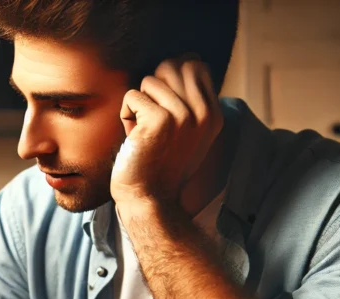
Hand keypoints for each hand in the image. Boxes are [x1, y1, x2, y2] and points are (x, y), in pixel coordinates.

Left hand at [110, 58, 222, 207]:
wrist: (148, 198)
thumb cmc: (158, 163)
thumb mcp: (186, 131)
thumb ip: (189, 100)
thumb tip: (187, 59)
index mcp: (213, 114)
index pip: (195, 65)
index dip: (170, 76)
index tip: (160, 104)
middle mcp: (203, 112)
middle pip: (173, 65)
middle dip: (153, 87)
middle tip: (149, 117)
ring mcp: (184, 115)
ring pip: (150, 80)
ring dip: (138, 105)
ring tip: (142, 131)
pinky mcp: (160, 120)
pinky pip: (132, 95)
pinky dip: (125, 115)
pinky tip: (133, 138)